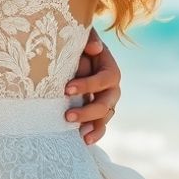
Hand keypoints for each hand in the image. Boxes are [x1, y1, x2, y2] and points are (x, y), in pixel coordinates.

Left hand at [64, 28, 119, 144]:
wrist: (76, 55)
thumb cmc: (78, 45)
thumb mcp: (83, 37)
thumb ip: (89, 39)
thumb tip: (95, 48)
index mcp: (109, 68)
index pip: (104, 79)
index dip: (88, 85)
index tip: (67, 89)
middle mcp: (112, 88)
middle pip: (106, 103)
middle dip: (88, 111)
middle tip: (67, 116)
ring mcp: (107, 101)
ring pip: (104, 117)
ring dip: (91, 126)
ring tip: (78, 134)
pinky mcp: (99, 112)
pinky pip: (101, 125)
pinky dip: (95, 133)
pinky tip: (85, 141)